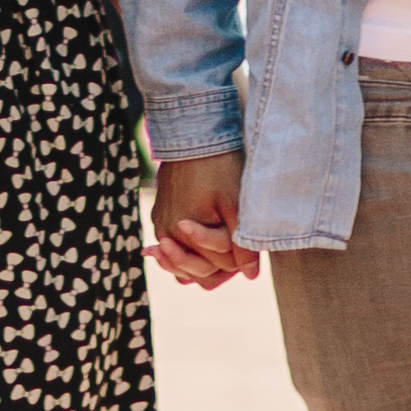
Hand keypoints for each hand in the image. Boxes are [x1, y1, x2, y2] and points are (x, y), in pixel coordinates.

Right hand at [149, 153, 258, 286]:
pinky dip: (190, 248)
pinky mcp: (159, 212)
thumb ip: (241, 244)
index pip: (213, 267)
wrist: (193, 133)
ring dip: (202, 260)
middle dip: (219, 266)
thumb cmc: (218, 167)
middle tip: (239, 258)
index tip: (248, 251)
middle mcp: (165, 233)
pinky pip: (174, 244)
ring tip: (223, 254)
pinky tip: (204, 243)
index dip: (236, 263)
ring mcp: (159, 223)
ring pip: (183, 260)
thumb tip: (251, 277)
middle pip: (195, 269)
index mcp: (181, 233)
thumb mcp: (235, 205)